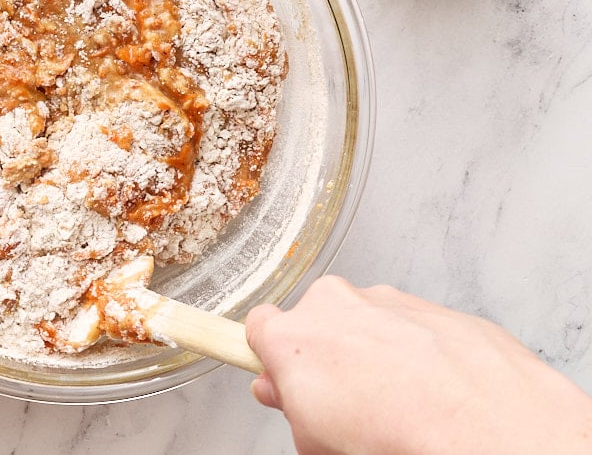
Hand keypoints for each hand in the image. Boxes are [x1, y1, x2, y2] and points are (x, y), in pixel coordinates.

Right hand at [246, 275, 591, 454]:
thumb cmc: (394, 435)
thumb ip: (288, 408)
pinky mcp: (441, 311)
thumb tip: (282, 393)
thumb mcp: (313, 441)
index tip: (270, 370)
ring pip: (370, 323)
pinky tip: (436, 396)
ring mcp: (392, 302)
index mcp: (294, 336)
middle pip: (317, 322)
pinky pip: (419, 329)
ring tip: (399, 407)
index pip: (257, 327)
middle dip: (326, 357)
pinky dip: (423, 356)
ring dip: (376, 355)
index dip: (267, 357)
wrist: (485, 427)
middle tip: (342, 405)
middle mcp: (338, 304)